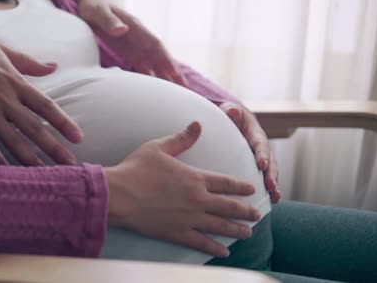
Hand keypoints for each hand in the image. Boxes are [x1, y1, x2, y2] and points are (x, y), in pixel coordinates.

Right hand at [0, 30, 82, 165]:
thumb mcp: (4, 50)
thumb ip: (30, 63)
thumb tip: (54, 66)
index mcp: (15, 82)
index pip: (46, 106)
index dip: (64, 123)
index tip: (79, 138)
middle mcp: (4, 100)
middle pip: (35, 129)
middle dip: (55, 149)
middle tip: (72, 165)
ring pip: (13, 142)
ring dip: (31, 161)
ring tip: (47, 176)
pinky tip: (9, 175)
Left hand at [77, 0, 188, 86]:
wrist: (92, 2)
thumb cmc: (94, 6)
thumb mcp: (97, 12)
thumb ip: (109, 21)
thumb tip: (123, 30)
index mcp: (135, 27)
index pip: (155, 44)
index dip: (165, 58)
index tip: (175, 73)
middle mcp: (140, 38)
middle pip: (160, 57)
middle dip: (173, 73)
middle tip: (186, 90)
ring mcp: (136, 45)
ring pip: (154, 64)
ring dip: (165, 78)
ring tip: (177, 95)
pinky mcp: (129, 52)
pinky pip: (143, 67)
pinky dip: (151, 78)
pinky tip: (155, 92)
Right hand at [105, 121, 260, 257]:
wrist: (119, 194)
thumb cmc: (135, 169)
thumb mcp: (158, 147)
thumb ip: (181, 138)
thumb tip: (198, 124)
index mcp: (194, 178)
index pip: (225, 182)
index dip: (241, 186)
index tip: (252, 190)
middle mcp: (197, 199)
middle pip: (229, 206)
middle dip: (245, 211)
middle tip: (257, 215)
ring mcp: (189, 218)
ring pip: (220, 226)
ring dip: (237, 230)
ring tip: (248, 233)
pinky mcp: (177, 233)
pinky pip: (201, 242)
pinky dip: (214, 248)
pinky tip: (224, 252)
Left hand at [219, 102, 280, 202]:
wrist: (234, 121)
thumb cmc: (231, 115)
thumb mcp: (230, 111)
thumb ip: (231, 111)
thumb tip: (232, 111)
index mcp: (256, 135)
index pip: (260, 145)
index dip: (262, 154)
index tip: (261, 164)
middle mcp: (262, 149)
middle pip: (270, 163)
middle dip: (272, 175)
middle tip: (271, 186)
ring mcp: (262, 159)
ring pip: (270, 174)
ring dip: (274, 186)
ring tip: (275, 198)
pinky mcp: (257, 169)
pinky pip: (264, 180)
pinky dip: (268, 190)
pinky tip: (270, 202)